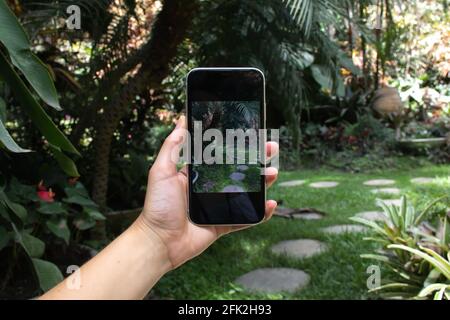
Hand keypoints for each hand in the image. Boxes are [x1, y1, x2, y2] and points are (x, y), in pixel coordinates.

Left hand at [136, 116, 278, 268]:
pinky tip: (270, 203)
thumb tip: (181, 120)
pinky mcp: (223, 224)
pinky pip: (246, 219)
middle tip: (270, 148)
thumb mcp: (162, 171)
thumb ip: (172, 146)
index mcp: (197, 175)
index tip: (250, 134)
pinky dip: (260, 213)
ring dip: (263, 182)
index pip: (221, 156)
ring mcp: (218, 206)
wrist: (159, 241)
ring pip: (247, 193)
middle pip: (239, 171)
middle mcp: (210, 188)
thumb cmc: (157, 205)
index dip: (236, 145)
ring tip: (273, 173)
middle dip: (257, 160)